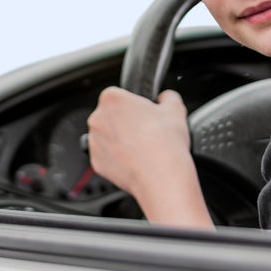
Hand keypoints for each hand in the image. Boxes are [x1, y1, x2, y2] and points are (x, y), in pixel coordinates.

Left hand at [87, 86, 211, 227]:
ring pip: (107, 136)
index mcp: (112, 98)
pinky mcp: (96, 162)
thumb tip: (166, 98)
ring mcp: (94, 141)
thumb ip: (168, 97)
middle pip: (110, 116)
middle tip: (145, 131)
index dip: (134, 105)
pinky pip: (106, 156)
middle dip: (125, 122)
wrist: (161, 176)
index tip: (144, 114)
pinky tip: (134, 160)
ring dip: (120, 140)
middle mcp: (98, 118)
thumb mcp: (175, 109)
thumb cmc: (165, 143)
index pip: (119, 95)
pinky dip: (117, 158)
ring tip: (141, 147)